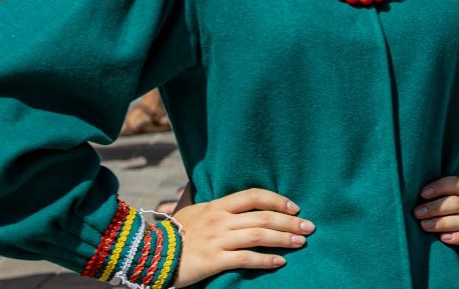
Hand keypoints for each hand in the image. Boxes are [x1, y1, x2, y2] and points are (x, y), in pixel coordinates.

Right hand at [171, 188, 310, 285]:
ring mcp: (217, 239)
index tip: (294, 207)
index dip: (277, 200)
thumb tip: (236, 206)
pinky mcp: (213, 260)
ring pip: (259, 235)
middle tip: (309, 227)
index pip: (254, 195)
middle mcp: (220, 219)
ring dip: (284, 239)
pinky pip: (246, 258)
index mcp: (217, 205)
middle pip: (263, 216)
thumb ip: (217, 209)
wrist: (149, 254)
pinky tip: (280, 262)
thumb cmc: (173, 235)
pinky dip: (266, 260)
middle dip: (290, 221)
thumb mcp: (194, 213)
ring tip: (301, 242)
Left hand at [415, 177, 458, 267]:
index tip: (422, 193)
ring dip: (443, 222)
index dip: (439, 186)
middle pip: (457, 203)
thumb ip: (446, 206)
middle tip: (418, 213)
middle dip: (436, 207)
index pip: (456, 185)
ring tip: (425, 226)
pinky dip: (458, 238)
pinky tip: (445, 239)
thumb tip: (417, 204)